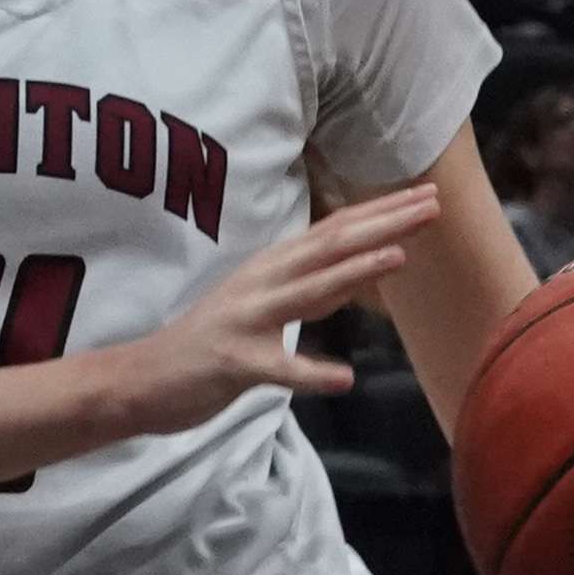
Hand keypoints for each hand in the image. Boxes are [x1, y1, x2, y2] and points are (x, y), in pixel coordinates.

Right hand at [96, 184, 437, 436]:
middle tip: (431, 203)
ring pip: (306, 292)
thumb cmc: (210, 341)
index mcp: (270, 267)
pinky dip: (310, 374)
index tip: (426, 195)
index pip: (334, 231)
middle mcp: (260, 282)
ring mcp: (245, 320)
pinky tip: (344, 380)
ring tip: (399, 256)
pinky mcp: (232, 362)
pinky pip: (276, 369)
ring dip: (353, 273)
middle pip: (329, 247)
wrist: (142, 377)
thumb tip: (357, 271)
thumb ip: (308, 287)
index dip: (380, 211)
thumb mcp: (263, 303)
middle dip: (382, 223)